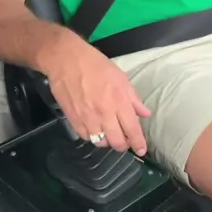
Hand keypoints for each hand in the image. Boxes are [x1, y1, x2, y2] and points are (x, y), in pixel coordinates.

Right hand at [44, 39, 150, 155]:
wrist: (66, 61)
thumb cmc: (96, 65)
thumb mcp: (121, 77)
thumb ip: (133, 98)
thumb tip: (145, 114)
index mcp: (119, 101)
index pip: (132, 130)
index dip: (139, 144)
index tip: (141, 150)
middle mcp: (104, 113)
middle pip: (117, 142)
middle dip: (124, 145)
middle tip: (125, 140)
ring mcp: (88, 119)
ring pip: (101, 143)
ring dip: (108, 141)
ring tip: (109, 133)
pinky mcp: (73, 120)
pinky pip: (86, 137)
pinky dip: (92, 136)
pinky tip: (95, 128)